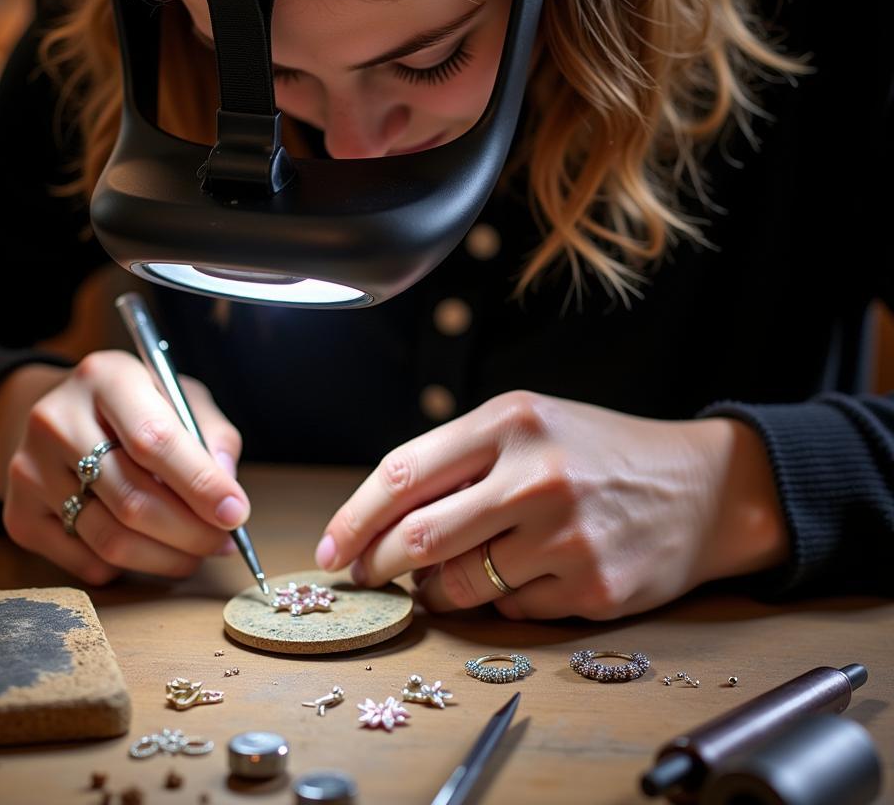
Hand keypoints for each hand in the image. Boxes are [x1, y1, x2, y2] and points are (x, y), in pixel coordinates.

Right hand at [0, 351, 247, 583]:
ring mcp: (29, 470)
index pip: (153, 440)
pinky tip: (153, 551)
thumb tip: (227, 495)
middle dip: (190, 531)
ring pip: (110, 539)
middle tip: (223, 542)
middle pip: (132, 498)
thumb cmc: (137, 408)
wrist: (60, 417)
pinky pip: (86, 561)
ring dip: (166, 557)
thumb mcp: (180, 398)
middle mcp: (56, 420)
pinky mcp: (19, 516)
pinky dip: (130, 568)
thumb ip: (212, 437)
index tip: (235, 513)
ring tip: (197, 553)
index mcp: (105, 378)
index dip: (199, 483)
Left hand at [315, 391, 788, 619]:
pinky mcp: (593, 587)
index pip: (405, 473)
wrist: (699, 486)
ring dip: (437, 589)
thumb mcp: (529, 425)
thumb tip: (383, 520)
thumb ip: (460, 459)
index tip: (331, 548)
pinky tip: (524, 574)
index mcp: (510, 422)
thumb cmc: (597, 452)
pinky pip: (512, 609)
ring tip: (445, 576)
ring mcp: (567, 535)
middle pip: (421, 537)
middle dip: (378, 564)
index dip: (355, 517)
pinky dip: (500, 600)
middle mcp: (536, 475)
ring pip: (461, 584)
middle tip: (364, 575)